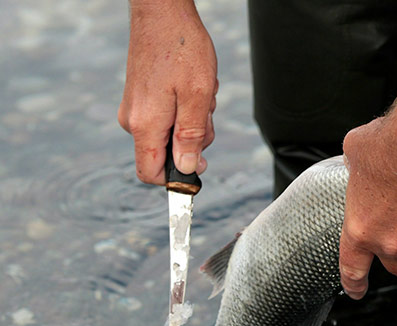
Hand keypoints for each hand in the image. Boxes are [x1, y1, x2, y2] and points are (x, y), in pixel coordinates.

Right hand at [117, 0, 217, 184]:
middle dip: (194, 140)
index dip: (176, 180)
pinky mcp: (141, 99)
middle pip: (168, 154)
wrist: (162, 13)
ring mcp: (135, 109)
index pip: (151, 173)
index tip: (198, 172)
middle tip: (205, 110)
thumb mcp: (197, 97)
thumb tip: (188, 169)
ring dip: (193, 119)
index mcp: (145, 125)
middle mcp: (134, 121)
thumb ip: (191, 136)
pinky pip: (168, 117)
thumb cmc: (182, 49)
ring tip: (198, 90)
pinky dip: (186, 107)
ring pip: (172, 134)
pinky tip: (192, 85)